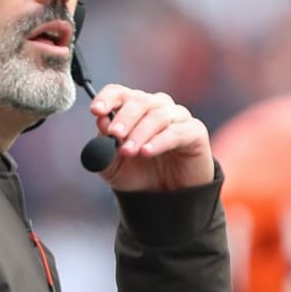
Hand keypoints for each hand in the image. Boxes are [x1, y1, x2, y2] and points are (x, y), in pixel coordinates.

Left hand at [88, 85, 214, 191]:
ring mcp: (177, 117)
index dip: (107, 98)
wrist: (165, 198)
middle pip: (139, 101)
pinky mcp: (195, 132)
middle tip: (114, 134)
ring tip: (128, 151)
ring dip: (140, 133)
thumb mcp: (112, 166)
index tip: (96, 111)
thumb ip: (103, 145)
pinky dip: (159, 141)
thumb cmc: (139, 174)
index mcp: (133, 109)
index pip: (119, 93)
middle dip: (124, 117)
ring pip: (158, 115)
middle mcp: (156, 107)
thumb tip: (102, 121)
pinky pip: (177, 132)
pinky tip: (146, 151)